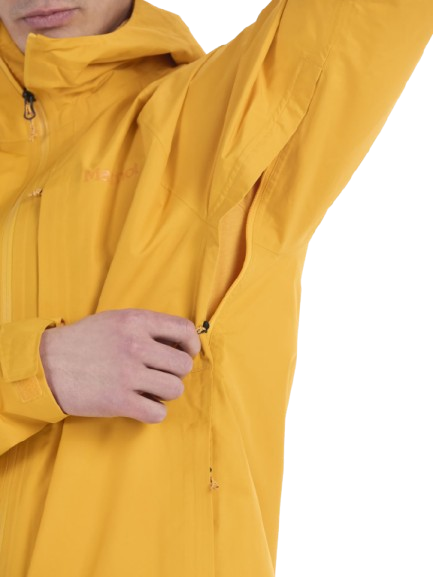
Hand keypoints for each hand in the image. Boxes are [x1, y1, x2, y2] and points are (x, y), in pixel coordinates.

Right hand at [39, 309, 200, 423]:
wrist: (46, 365)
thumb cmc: (83, 342)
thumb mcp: (116, 320)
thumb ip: (147, 327)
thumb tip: (181, 343)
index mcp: (136, 321)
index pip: (185, 329)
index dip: (192, 344)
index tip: (186, 353)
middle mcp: (136, 345)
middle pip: (184, 365)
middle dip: (176, 372)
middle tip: (160, 374)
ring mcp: (128, 374)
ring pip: (175, 389)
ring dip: (165, 393)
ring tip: (149, 389)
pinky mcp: (120, 401)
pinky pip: (158, 412)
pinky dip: (153, 411)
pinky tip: (141, 405)